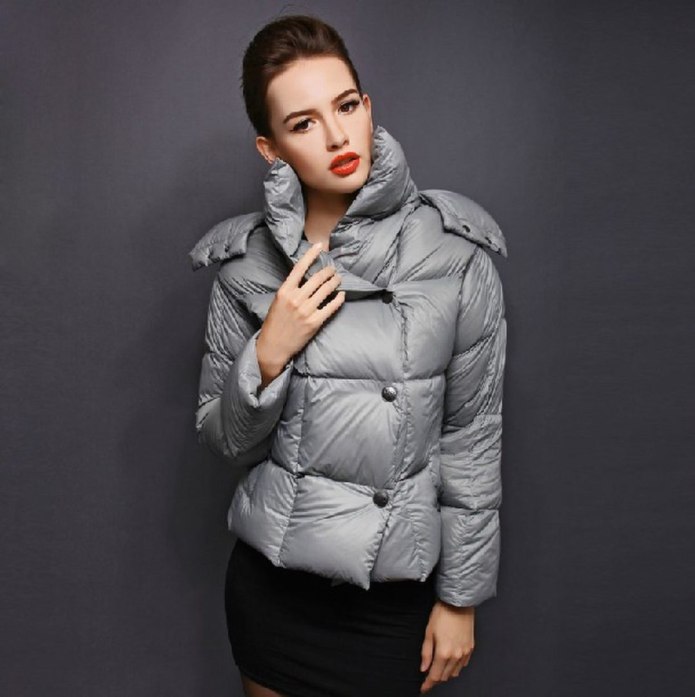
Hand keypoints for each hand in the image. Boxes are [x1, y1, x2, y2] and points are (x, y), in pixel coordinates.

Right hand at [256, 243, 344, 377]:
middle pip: (317, 278)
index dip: (311, 254)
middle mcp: (296, 298)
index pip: (300, 267)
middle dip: (328, 271)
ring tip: (338, 279)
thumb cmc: (275, 322)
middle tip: (333, 269)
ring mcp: (306, 310)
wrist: (273, 346)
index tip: (320, 246)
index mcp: (285, 291)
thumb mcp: (278, 301)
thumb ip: (291, 289)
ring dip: (334, 282)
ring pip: (326, 290)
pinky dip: (338, 299)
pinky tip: (341, 295)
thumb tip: (306, 278)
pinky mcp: (315, 322)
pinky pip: (331, 307)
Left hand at [419, 600, 474, 692]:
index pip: (435, 676)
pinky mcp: (471, 648)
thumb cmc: (442, 614)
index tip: (423, 688)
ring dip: (446, 673)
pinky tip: (450, 660)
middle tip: (428, 674)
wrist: (458, 603)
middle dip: (436, 678)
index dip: (428, 684)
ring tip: (438, 667)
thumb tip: (424, 668)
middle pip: (445, 676)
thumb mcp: (428, 632)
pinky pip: (463, 664)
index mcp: (444, 653)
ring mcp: (465, 653)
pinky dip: (455, 666)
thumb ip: (426, 653)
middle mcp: (456, 656)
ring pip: (455, 672)